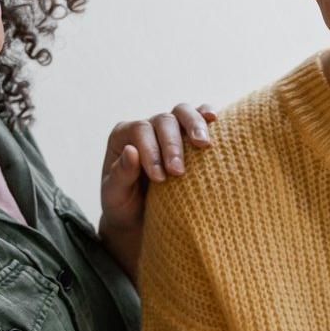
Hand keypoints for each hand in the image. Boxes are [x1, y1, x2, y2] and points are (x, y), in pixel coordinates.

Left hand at [97, 103, 216, 281]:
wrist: (140, 218)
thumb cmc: (125, 205)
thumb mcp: (115, 196)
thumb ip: (120, 175)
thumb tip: (131, 151)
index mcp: (123, 136)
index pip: (140, 131)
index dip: (151, 151)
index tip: (159, 178)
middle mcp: (146, 127)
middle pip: (163, 120)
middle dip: (173, 145)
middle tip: (178, 171)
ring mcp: (169, 129)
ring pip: (182, 112)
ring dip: (194, 125)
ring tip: (203, 144)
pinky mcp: (188, 135)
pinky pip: (199, 116)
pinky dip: (207, 115)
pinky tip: (215, 120)